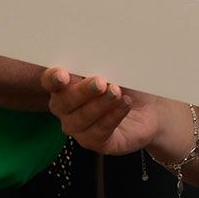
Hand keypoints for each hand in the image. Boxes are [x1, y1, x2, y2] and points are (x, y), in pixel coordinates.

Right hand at [40, 67, 164, 157]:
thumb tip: (96, 55)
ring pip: (81, 119)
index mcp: (65, 86)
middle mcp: (66, 109)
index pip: (49, 81)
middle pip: (63, 102)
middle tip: (100, 82)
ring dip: (99, 104)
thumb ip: (100, 64)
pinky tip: (125, 104)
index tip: (63, 75)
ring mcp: (79, 128)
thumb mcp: (114, 68)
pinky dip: (113, 116)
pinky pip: (99, 132)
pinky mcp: (96, 142)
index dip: (52, 78)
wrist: (149, 107)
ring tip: (116, 92)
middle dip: (82, 91)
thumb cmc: (126, 83)